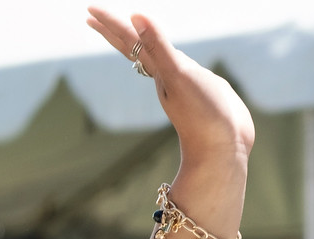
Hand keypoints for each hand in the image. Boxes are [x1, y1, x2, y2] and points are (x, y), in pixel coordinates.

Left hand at [86, 11, 254, 165]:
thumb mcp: (177, 75)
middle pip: (134, 47)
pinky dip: (171, 58)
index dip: (110, 23)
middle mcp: (166, 75)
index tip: (89, 10)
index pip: (129, 40)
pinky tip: (174, 61)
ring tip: (130, 32)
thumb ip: (157, 45)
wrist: (223, 150)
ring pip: (155, 57)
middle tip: (94, 16)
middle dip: (115, 30)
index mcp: (158, 69)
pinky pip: (178, 67)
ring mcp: (182, 84)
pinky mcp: (200, 90)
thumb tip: (134, 17)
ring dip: (140, 43)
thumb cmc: (201, 114)